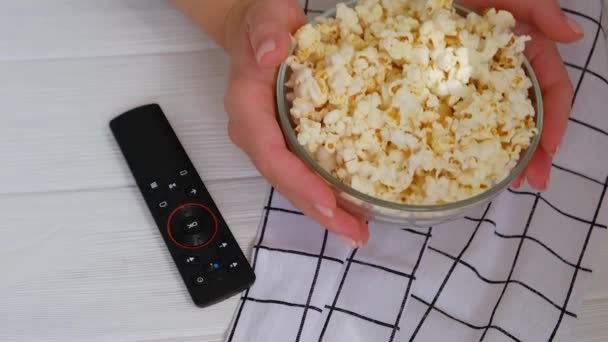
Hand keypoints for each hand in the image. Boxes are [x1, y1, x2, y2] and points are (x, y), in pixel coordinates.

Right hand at [222, 0, 368, 245]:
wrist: (258, 31)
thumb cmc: (263, 23)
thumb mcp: (266, 16)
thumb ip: (265, 32)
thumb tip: (270, 53)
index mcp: (247, 107)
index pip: (269, 154)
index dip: (297, 182)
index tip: (327, 203)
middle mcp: (254, 133)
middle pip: (284, 181)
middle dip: (318, 211)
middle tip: (355, 234)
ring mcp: (269, 142)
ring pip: (294, 184)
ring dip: (326, 210)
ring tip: (359, 230)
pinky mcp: (286, 144)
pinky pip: (304, 173)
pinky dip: (327, 193)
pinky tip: (353, 206)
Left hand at [460, 0, 583, 189]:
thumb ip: (542, 9)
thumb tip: (575, 35)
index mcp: (528, 52)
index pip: (552, 91)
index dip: (556, 121)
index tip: (550, 150)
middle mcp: (507, 71)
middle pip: (529, 116)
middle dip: (535, 151)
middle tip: (533, 183)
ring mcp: (479, 80)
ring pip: (499, 121)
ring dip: (508, 153)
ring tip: (509, 183)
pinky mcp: (451, 85)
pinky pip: (463, 115)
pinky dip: (470, 140)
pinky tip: (468, 162)